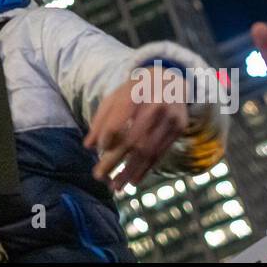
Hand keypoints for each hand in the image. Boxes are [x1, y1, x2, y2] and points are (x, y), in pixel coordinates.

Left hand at [84, 65, 189, 189]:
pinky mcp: (179, 129)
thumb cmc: (136, 90)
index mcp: (136, 92)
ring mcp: (170, 118)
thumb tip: (88, 146)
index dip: (108, 136)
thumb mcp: (116, 97)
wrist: (171, 80)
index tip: (99, 150)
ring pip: (148, 151)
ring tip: (114, 186)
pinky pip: (160, 154)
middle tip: (98, 176)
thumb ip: (101, 119)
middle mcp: (155, 105)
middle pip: (133, 139)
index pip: (119, 119)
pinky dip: (146, 170)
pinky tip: (133, 181)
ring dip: (129, 172)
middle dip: (114, 161)